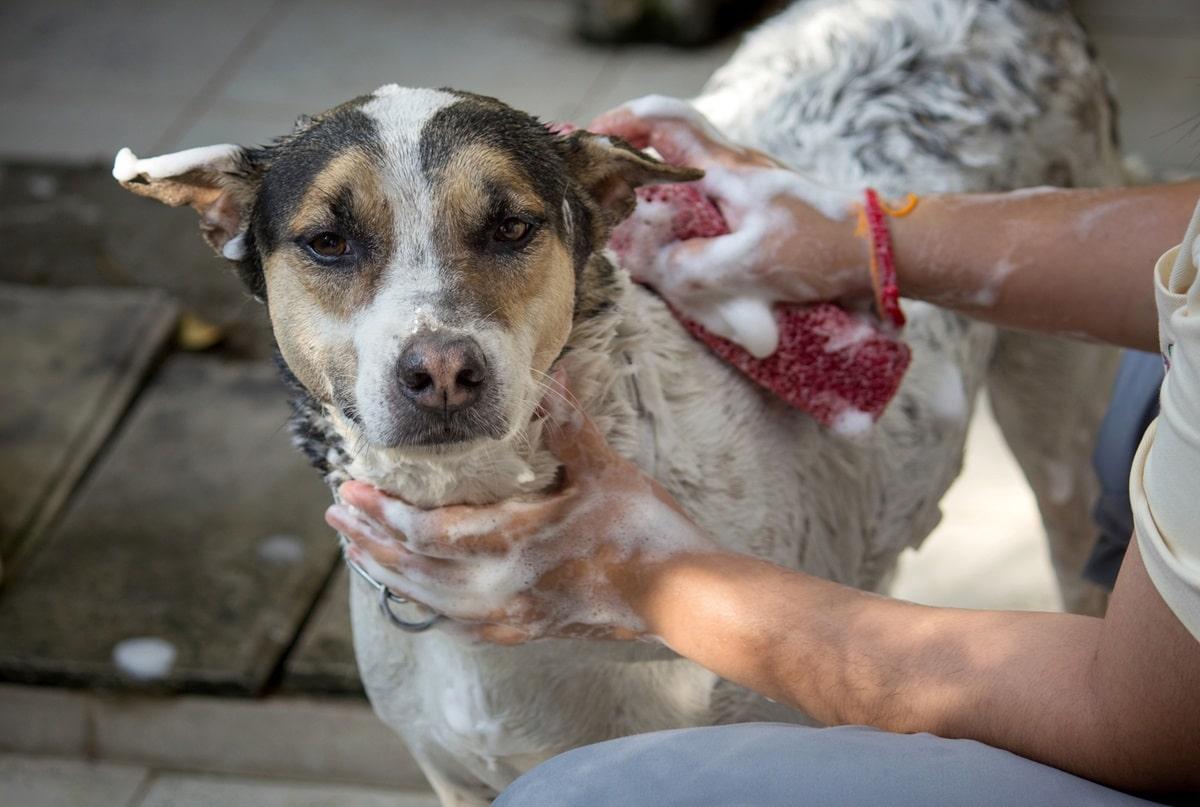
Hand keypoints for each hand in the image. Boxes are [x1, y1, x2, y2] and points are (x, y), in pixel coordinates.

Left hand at [325, 376, 718, 643]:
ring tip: (357, 548)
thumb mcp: (604, 469)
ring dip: (388, 571)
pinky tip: (416, 595)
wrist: (680, 598)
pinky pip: (456, 623)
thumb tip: (552, 371)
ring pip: (427, 600)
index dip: (382, 512)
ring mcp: (509, 616)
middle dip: (369, 538)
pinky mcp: (523, 632)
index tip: (350, 487)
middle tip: (335, 512)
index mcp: (511, 542)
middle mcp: (498, 587)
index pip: (425, 532)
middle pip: (412, 568)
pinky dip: (425, 603)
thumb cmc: (644, 531)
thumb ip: (567, 423)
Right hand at [591, 96, 868, 355]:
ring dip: (652, 203)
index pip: (666, 121)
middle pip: (666, 150)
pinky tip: (673, 257)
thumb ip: (695, 268)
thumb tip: (653, 267)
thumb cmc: (824, 247)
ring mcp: (745, 192)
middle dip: (625, 167)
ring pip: (682, 185)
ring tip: (626, 232)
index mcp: (727, 167)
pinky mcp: (755, 216)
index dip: (622, 123)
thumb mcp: (755, 263)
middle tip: (597, 195)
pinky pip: (703, 214)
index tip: (589, 142)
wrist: (880, 253)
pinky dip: (679, 227)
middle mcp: (733, 171)